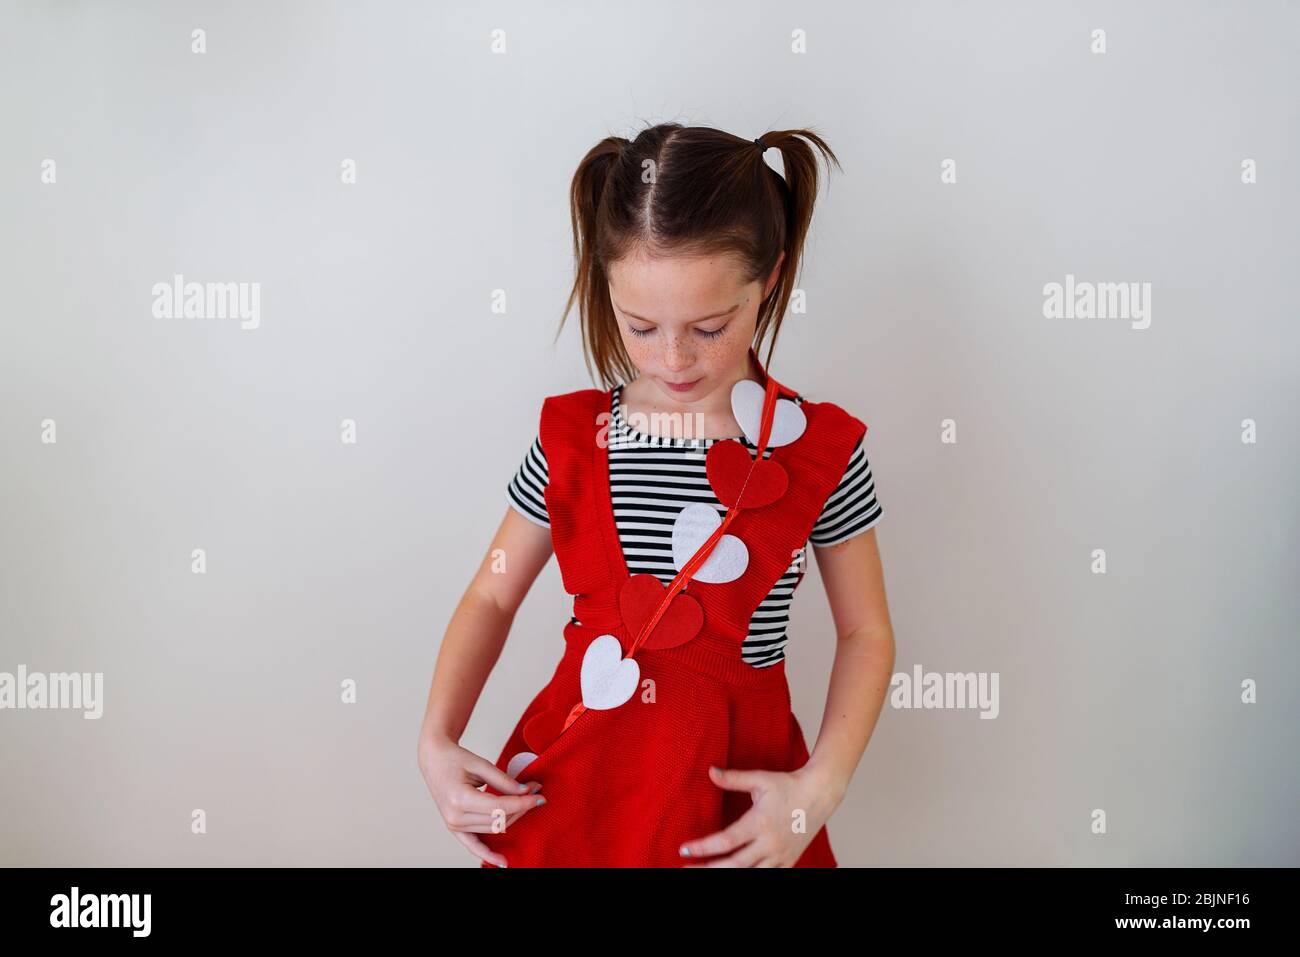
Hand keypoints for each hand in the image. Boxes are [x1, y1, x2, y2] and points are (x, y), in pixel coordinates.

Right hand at [417, 733, 544, 866]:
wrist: (434, 761)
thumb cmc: (454, 759)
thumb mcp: (481, 764)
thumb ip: (504, 781)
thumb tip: (526, 792)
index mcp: (460, 799)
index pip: (500, 808)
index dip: (523, 803)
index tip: (539, 796)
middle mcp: (455, 817)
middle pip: (499, 820)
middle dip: (521, 807)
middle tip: (536, 791)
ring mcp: (454, 825)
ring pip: (493, 829)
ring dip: (513, 818)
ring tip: (526, 801)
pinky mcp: (455, 828)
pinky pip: (473, 845)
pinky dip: (487, 853)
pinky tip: (502, 862)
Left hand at [678, 764, 842, 866]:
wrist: (820, 794)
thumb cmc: (788, 785)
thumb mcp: (760, 779)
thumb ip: (733, 778)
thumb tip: (710, 771)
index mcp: (760, 823)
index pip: (726, 841)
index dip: (703, 847)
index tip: (684, 850)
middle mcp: (770, 843)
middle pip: (734, 865)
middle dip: (707, 869)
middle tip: (685, 868)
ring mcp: (780, 855)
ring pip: (749, 875)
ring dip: (726, 875)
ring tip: (706, 872)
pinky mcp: (788, 862)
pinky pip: (766, 877)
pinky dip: (749, 877)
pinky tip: (732, 874)